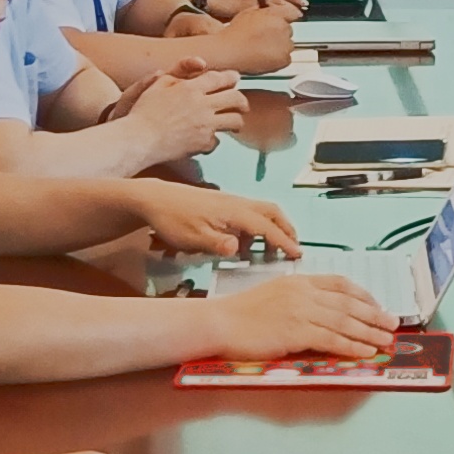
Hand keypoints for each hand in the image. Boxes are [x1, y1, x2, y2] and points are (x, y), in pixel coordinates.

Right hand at [113, 63, 244, 153]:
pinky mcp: (203, 143)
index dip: (231, 78)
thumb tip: (200, 65)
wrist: (139, 139)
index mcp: (190, 88)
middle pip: (236, 99)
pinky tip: (208, 140)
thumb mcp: (158, 84)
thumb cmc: (144, 112)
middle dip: (242, 101)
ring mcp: (205, 125)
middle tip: (242, 105)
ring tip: (234, 124)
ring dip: (236, 121)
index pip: (220, 78)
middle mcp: (202, 105)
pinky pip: (217, 141)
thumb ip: (180, 72)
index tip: (235, 79)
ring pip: (235, 120)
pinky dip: (214, 141)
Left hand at [133, 180, 298, 256]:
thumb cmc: (173, 219)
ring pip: (262, 211)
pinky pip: (250, 213)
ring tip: (272, 251)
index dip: (284, 241)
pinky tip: (245, 244)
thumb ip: (217, 244)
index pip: (267, 227)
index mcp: (234, 212)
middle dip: (287, 229)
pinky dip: (258, 227)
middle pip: (273, 212)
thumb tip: (237, 249)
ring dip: (273, 228)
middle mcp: (237, 203)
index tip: (297, 255)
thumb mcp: (193, 237)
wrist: (155, 198)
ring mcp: (231, 201)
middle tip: (293, 249)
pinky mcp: (223, 204)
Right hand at [208, 275, 398, 360]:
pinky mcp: (296, 332)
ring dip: (369, 332)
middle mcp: (304, 293)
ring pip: (345, 322)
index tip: (377, 305)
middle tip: (392, 323)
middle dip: (375, 314)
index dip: (364, 295)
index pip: (341, 284)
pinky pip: (332, 339)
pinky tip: (365, 351)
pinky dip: (352, 346)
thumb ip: (298, 300)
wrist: (219, 322)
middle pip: (349, 303)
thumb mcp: (274, 295)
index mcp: (299, 281)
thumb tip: (321, 313)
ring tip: (386, 340)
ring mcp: (300, 311)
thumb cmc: (241, 314)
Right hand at [211, 2, 299, 74]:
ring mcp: (285, 45)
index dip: (282, 20)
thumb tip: (271, 9)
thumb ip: (264, 10)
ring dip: (280, 46)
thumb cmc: (235, 33)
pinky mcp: (284, 59)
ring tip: (263, 49)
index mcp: (276, 16)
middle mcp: (284, 29)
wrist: (230, 51)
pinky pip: (286, 58)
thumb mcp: (249, 13)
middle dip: (279, 34)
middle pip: (288, 31)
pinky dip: (279, 59)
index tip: (277, 25)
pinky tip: (265, 57)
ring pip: (288, 45)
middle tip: (265, 39)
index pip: (291, 14)